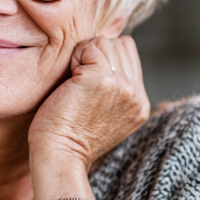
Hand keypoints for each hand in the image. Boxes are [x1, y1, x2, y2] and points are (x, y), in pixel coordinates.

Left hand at [28, 36, 149, 169]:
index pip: (129, 54)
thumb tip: (104, 56)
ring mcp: (121, 86)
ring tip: (74, 84)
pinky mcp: (101, 79)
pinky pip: (88, 48)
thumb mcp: (106, 115)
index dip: (105, 58)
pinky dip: (73, 59)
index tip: (87, 82)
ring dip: (83, 56)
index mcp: (140, 103)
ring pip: (105, 42)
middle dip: (95, 55)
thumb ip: (115, 90)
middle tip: (78, 83)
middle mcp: (136, 94)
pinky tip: (69, 83)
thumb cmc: (69, 137)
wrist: (60, 156)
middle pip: (119, 45)